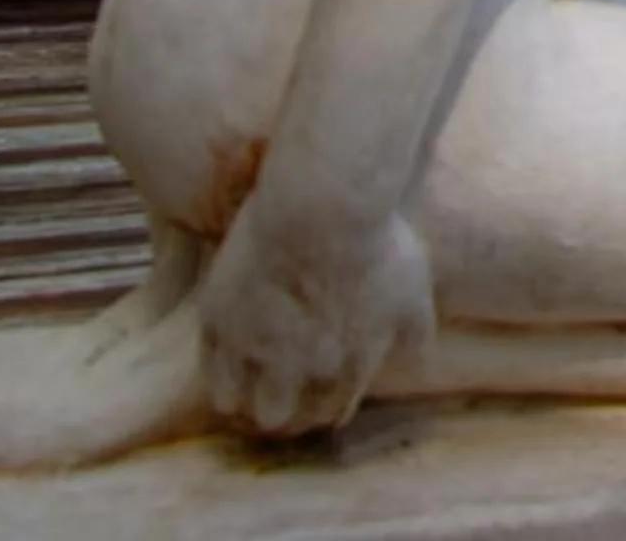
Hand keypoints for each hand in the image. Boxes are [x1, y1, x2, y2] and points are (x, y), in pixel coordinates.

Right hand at [196, 189, 433, 437]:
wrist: (324, 204)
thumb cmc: (377, 239)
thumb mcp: (413, 290)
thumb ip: (414, 333)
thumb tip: (414, 357)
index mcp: (350, 368)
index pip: (329, 415)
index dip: (319, 407)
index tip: (312, 392)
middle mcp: (302, 371)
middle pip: (279, 420)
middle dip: (280, 410)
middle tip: (276, 388)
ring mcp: (257, 350)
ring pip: (237, 406)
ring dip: (242, 398)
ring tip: (246, 379)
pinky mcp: (221, 324)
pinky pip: (210, 373)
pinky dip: (218, 373)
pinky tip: (228, 358)